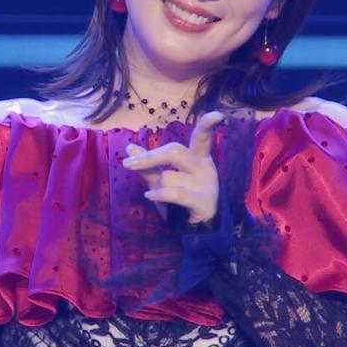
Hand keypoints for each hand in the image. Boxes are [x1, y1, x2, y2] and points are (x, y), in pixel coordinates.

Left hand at [122, 111, 225, 227]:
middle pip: (176, 151)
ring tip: (159, 196)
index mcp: (198, 158)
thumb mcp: (162, 180)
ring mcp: (206, 185)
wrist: (198, 231)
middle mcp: (204, 168)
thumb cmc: (181, 201)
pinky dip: (160, 194)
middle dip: (150, 157)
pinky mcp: (203, 203)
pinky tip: (150, 196)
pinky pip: (176, 193)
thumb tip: (129, 148)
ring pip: (169, 176)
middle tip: (128, 164)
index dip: (207, 125)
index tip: (217, 115)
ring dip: (157, 186)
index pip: (202, 138)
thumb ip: (148, 165)